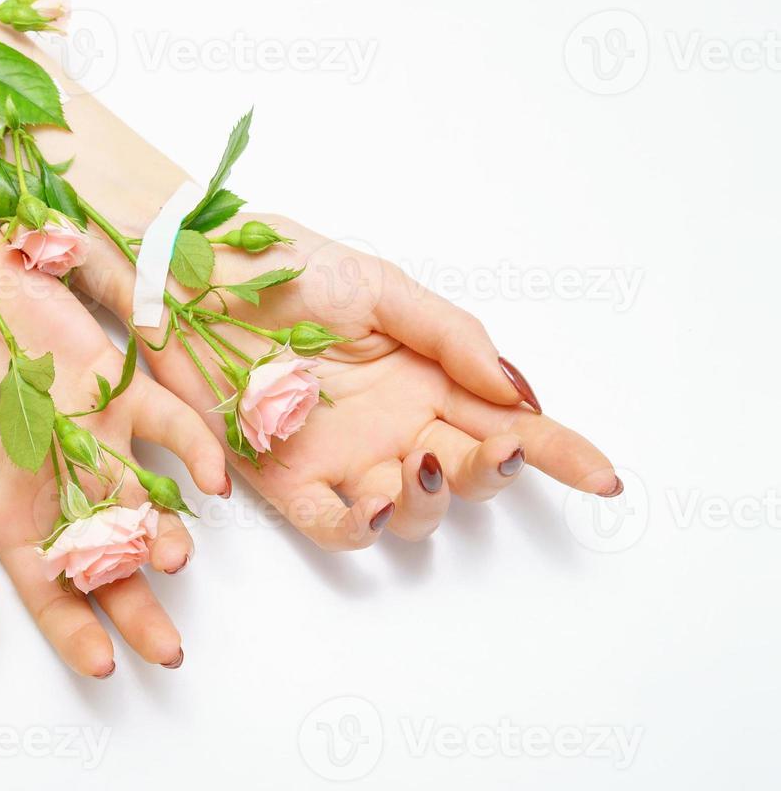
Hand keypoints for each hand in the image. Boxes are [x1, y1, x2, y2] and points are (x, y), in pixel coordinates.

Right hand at [0, 224, 226, 674]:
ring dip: (165, 532)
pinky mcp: (117, 383)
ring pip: (145, 500)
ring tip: (174, 556)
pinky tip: (212, 481)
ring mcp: (91, 433)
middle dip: (137, 607)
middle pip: (108, 560)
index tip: (105, 666)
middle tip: (168, 651)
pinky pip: (170, 424)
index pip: (50, 589)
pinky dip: (195, 451)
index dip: (76, 630)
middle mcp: (57, 481)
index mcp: (6, 510)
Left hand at [140, 213, 617, 549]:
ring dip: (429, 499)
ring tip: (422, 461)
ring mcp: (341, 457)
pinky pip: (331, 525)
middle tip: (493, 448)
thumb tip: (520, 393)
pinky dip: (358, 525)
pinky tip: (371, 499)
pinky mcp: (284, 480)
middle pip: (467, 475)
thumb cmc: (279, 265)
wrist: (186, 272)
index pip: (505, 421)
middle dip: (492, 472)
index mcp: (424, 376)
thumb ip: (450, 336)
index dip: (557, 452)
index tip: (603, 478)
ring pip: (408, 511)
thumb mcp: (377, 285)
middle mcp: (392, 425)